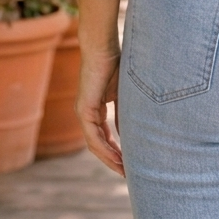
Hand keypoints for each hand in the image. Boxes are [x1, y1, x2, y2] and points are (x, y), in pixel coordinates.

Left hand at [75, 50, 124, 176]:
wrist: (102, 46)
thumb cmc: (115, 61)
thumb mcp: (124, 92)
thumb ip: (126, 111)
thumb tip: (134, 131)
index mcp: (95, 108)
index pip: (104, 136)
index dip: (116, 150)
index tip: (130, 161)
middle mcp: (87, 113)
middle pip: (98, 145)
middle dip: (113, 160)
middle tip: (128, 173)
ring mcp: (84, 112)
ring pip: (95, 144)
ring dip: (109, 159)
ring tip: (124, 170)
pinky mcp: (84, 109)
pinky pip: (93, 137)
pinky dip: (105, 149)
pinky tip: (117, 157)